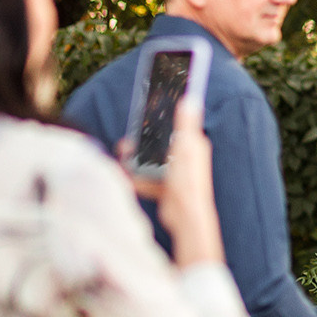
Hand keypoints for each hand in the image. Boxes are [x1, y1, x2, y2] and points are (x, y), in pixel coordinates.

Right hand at [131, 103, 223, 268]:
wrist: (186, 217)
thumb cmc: (188, 181)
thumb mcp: (186, 148)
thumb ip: (186, 124)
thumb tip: (190, 99)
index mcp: (194, 144)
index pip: (178, 125)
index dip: (161, 119)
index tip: (145, 113)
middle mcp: (186, 157)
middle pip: (158, 144)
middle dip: (140, 143)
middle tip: (125, 144)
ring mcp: (175, 173)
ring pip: (149, 162)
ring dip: (134, 161)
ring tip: (122, 159)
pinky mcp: (166, 188)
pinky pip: (147, 179)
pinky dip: (136, 179)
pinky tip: (127, 178)